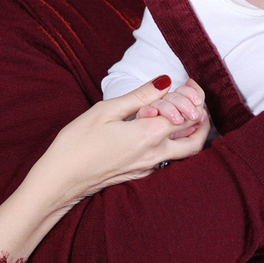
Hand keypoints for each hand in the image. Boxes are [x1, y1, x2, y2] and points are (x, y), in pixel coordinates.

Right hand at [0, 77, 207, 261]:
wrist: (60, 181)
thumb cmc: (77, 143)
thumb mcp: (106, 110)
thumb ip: (140, 95)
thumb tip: (165, 81)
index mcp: (148, 135)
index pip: (187, 114)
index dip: (192, 96)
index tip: (187, 82)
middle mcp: (155, 155)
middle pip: (196, 139)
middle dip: (202, 117)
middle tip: (196, 100)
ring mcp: (149, 168)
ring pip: (185, 152)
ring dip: (191, 132)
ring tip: (183, 113)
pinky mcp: (140, 174)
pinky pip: (168, 158)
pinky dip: (173, 142)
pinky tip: (160, 130)